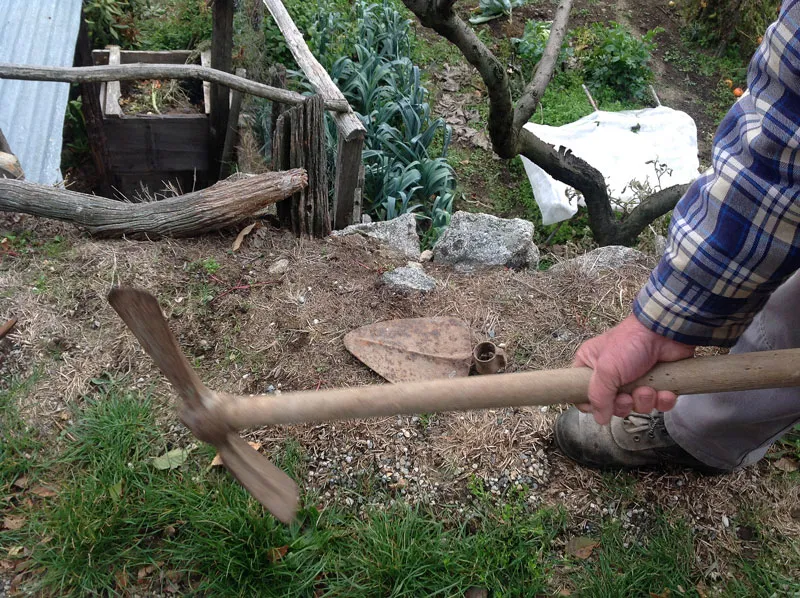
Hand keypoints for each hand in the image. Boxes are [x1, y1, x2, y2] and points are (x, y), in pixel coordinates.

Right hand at [573, 314, 695, 424]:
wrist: (665, 331)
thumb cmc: (630, 343)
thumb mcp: (606, 370)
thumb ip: (598, 396)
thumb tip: (599, 418)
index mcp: (592, 366)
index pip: (584, 394)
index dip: (593, 405)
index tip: (603, 405)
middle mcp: (611, 375)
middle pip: (612, 405)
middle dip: (624, 405)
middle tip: (627, 396)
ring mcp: (635, 380)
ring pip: (637, 406)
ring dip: (644, 400)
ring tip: (648, 388)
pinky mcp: (656, 382)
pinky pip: (658, 404)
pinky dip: (662, 400)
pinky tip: (664, 390)